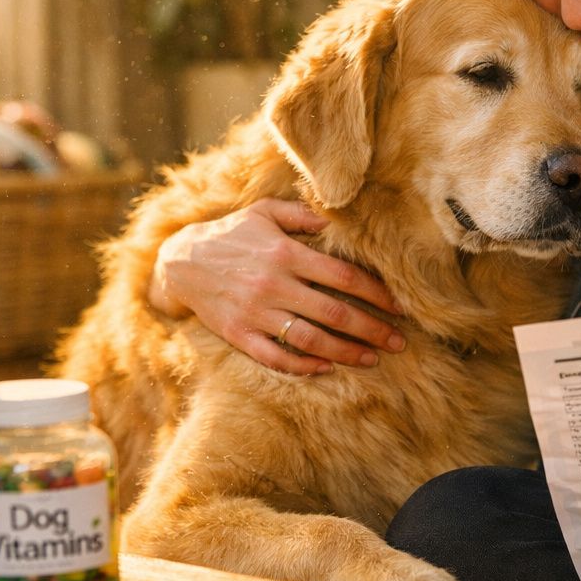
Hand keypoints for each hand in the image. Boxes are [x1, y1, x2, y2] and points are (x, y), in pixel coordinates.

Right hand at [149, 198, 404, 374]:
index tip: (400, 305)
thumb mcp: (266, 212)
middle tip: (399, 341)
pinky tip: (327, 368)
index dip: (377, 293)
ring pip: (311, 340)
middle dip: (373, 329)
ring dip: (346, 352)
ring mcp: (256, 313)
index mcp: (286, 253)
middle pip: (335, 313)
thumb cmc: (232, 233)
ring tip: (372, 359)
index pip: (344, 277)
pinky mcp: (239, 335)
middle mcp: (274, 285)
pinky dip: (303, 366)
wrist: (180, 261)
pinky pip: (276, 357)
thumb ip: (304, 215)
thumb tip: (342, 218)